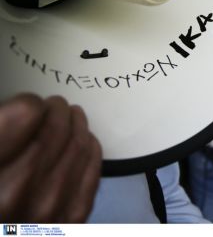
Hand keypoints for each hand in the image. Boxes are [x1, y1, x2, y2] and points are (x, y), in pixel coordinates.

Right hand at [0, 94, 101, 222]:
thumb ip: (3, 133)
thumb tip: (30, 112)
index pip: (25, 115)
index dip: (29, 105)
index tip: (29, 105)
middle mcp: (15, 194)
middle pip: (55, 129)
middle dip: (57, 110)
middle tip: (54, 104)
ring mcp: (48, 210)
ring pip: (78, 145)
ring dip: (76, 124)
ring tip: (70, 116)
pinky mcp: (72, 219)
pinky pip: (92, 169)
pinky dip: (90, 147)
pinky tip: (84, 140)